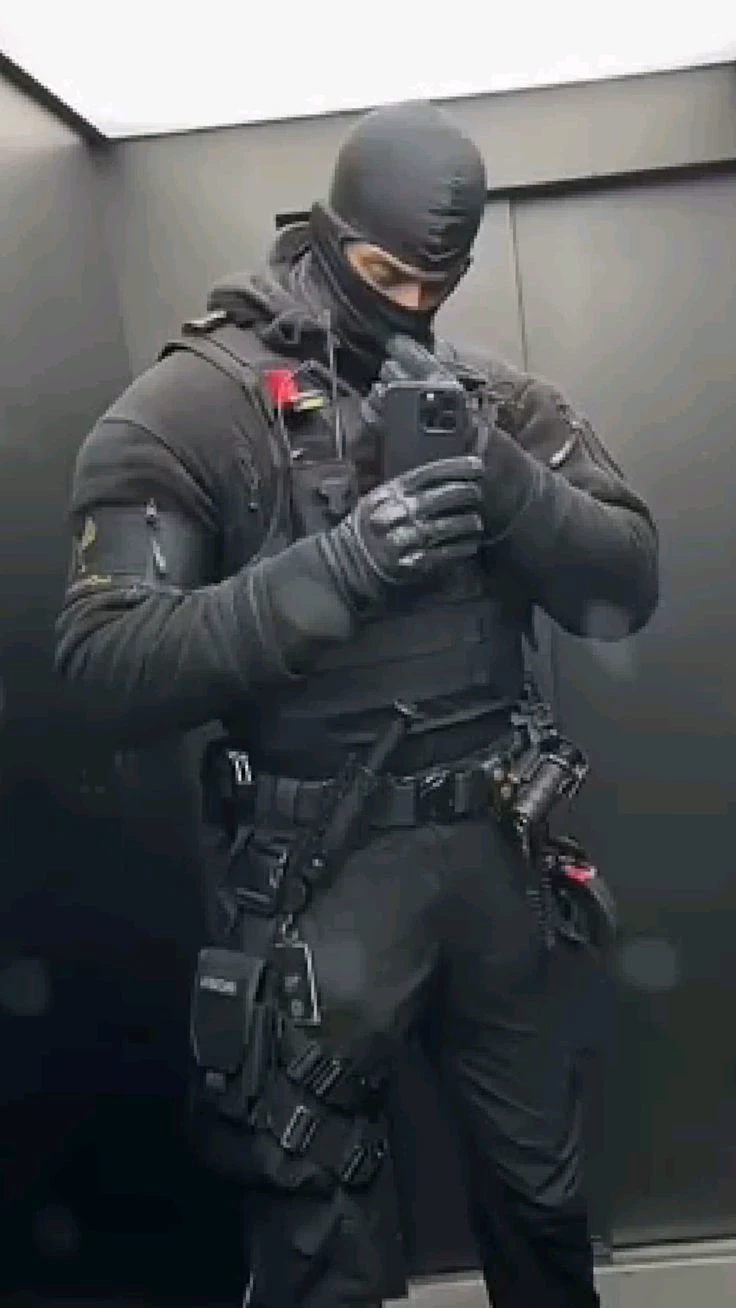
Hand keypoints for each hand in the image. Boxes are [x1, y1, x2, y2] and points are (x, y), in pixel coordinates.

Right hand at [318, 455, 484, 610]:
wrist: (345, 563)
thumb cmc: (368, 528)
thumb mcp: (379, 500)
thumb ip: (406, 489)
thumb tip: (446, 478)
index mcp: (390, 493)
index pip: (429, 473)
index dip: (457, 467)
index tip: (477, 465)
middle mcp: (398, 512)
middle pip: (442, 497)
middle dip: (466, 493)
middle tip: (478, 493)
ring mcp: (405, 538)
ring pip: (447, 526)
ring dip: (468, 522)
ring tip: (477, 521)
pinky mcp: (412, 562)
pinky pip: (445, 553)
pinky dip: (461, 548)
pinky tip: (471, 544)